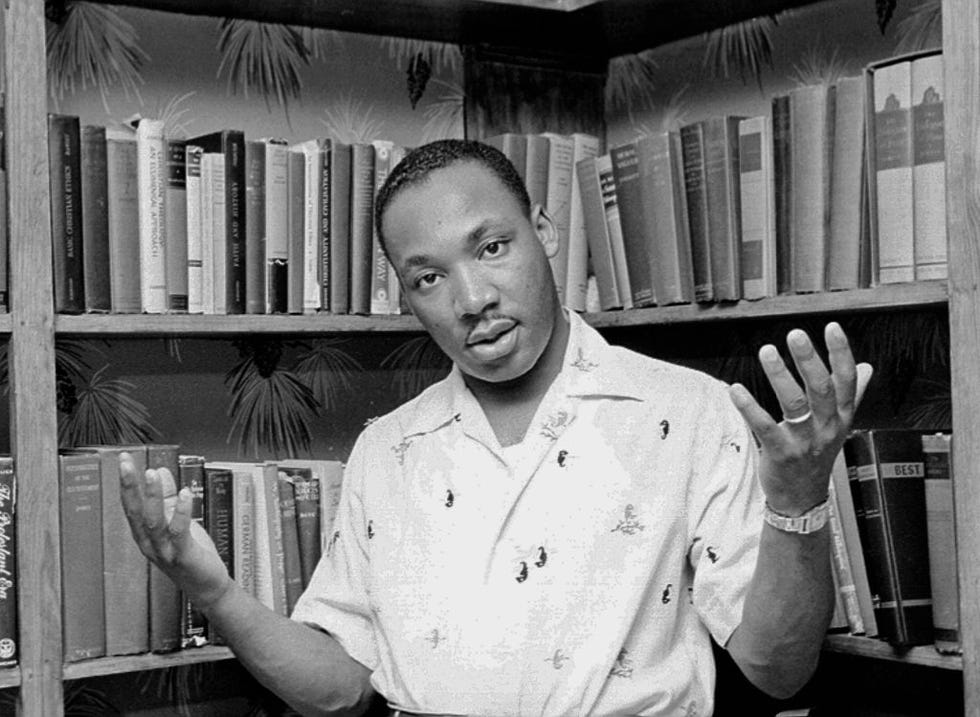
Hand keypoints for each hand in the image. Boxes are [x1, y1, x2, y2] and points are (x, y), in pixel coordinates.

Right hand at [118, 452, 232, 610]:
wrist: (206, 586)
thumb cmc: (190, 554)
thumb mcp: (177, 521)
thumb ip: (168, 497)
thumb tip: (159, 471)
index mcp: (145, 534)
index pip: (131, 505)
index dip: (126, 483)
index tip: (124, 460)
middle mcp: (150, 543)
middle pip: (135, 512)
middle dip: (130, 487)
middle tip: (126, 464)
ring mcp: (165, 551)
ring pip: (154, 521)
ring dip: (153, 497)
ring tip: (152, 474)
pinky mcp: (183, 556)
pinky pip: (179, 533)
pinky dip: (181, 513)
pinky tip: (184, 495)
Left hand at [728, 322, 872, 515]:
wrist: (802, 498)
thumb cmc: (817, 456)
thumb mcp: (838, 426)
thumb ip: (852, 395)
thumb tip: (868, 368)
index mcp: (840, 417)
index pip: (846, 381)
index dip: (841, 353)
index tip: (832, 328)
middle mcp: (826, 427)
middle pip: (822, 389)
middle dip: (810, 360)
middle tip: (796, 335)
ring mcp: (804, 442)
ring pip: (795, 404)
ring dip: (780, 376)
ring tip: (767, 351)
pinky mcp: (781, 454)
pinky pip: (764, 427)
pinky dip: (749, 407)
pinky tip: (736, 389)